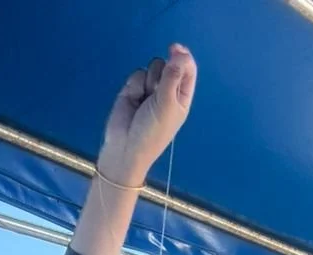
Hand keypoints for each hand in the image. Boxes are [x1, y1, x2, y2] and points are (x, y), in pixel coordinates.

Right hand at [97, 44, 196, 186]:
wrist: (125, 147)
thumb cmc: (152, 131)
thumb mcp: (167, 104)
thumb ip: (173, 76)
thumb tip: (179, 52)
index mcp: (181, 97)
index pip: (188, 70)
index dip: (183, 57)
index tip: (175, 49)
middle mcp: (167, 92)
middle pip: (169, 64)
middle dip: (162, 72)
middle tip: (157, 91)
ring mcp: (150, 90)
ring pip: (152, 67)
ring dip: (148, 80)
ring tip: (144, 100)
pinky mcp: (133, 90)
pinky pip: (137, 74)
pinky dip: (135, 86)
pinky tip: (132, 100)